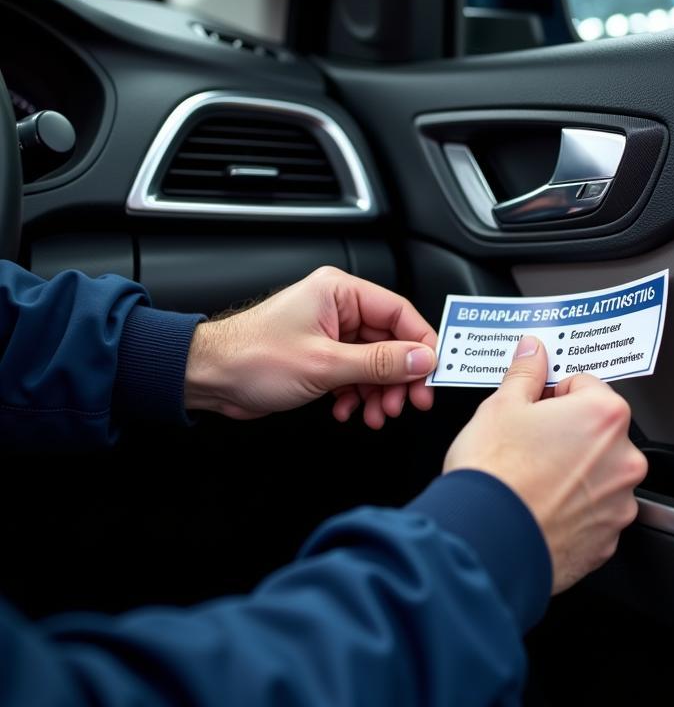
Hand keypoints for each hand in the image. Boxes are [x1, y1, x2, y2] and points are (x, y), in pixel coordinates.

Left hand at [184, 267, 436, 427]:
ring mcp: (330, 333)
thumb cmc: (251, 358)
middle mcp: (338, 308)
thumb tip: (422, 360)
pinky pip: (356, 374)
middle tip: (409, 403)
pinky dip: (358, 394)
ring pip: (375, 362)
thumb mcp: (325, 363)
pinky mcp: (321, 356)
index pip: (399, 313)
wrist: (208, 378)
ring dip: (379, 391)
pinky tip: (350, 410)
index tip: (432, 374)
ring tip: (377, 414)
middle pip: (391, 342)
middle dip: (399, 377)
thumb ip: (380, 363)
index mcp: (340, 292)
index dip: (422, 344)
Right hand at [443, 336, 646, 593]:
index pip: (584, 385)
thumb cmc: (494, 474)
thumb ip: (526, 373)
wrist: (484, 543)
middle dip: (567, 434)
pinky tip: (541, 508)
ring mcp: (619, 503)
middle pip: (597, 431)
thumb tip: (534, 351)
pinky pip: (593, 514)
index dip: (552, 395)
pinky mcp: (608, 540)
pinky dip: (573, 510)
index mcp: (604, 415)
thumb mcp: (501, 407)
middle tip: (528, 446)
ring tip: (532, 481)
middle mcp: (624, 459)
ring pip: (598, 474)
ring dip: (574, 473)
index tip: (533, 410)